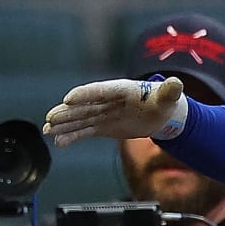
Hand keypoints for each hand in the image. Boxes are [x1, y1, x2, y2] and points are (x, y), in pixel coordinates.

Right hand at [44, 77, 186, 146]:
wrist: (162, 113)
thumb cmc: (165, 101)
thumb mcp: (169, 96)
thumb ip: (170, 91)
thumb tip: (177, 84)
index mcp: (122, 89)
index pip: (100, 91)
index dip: (85, 95)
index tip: (69, 99)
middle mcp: (108, 100)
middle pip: (84, 106)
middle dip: (67, 112)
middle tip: (50, 119)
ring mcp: (104, 113)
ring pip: (80, 119)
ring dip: (63, 124)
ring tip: (48, 130)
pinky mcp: (103, 126)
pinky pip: (85, 131)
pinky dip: (72, 136)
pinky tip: (59, 141)